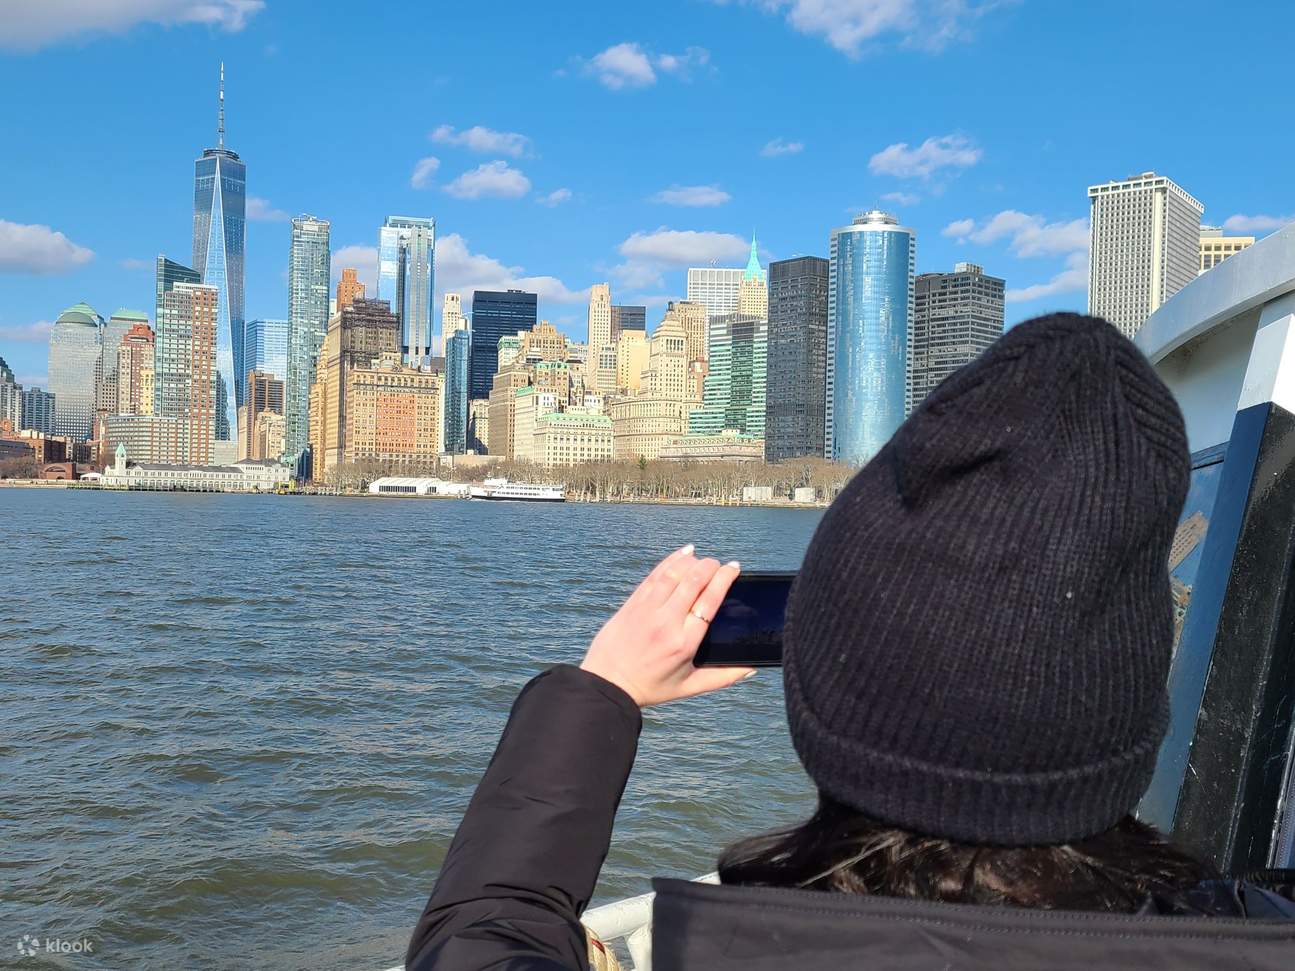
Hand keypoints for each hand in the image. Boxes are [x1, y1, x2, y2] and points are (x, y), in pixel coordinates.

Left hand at [581, 545, 754, 706]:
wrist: (608, 683)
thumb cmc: (651, 686)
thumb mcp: (690, 687)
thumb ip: (724, 677)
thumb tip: (751, 667)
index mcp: (684, 643)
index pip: (709, 601)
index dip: (724, 579)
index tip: (734, 568)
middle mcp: (667, 622)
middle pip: (694, 581)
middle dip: (711, 566)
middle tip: (721, 564)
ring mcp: (647, 610)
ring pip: (674, 574)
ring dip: (692, 561)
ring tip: (703, 560)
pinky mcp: (633, 603)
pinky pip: (655, 575)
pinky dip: (671, 561)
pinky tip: (684, 553)